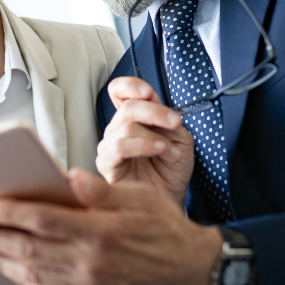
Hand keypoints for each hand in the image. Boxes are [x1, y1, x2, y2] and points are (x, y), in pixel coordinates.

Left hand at [0, 168, 222, 284]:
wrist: (185, 265)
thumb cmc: (161, 225)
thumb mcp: (135, 196)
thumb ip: (97, 190)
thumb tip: (67, 177)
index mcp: (101, 230)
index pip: (44, 221)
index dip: (12, 213)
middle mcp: (91, 261)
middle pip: (30, 250)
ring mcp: (88, 283)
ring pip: (33, 274)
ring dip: (2, 263)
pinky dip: (23, 281)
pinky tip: (9, 271)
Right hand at [96, 77, 193, 205]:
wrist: (172, 199)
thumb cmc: (173, 170)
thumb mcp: (178, 136)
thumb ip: (165, 117)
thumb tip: (153, 100)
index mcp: (133, 118)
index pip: (119, 91)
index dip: (130, 86)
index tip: (148, 92)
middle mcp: (118, 129)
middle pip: (127, 107)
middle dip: (155, 112)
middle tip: (175, 123)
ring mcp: (110, 147)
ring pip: (125, 126)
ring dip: (154, 136)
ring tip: (171, 151)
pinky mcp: (107, 165)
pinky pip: (118, 148)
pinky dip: (143, 145)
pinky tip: (160, 151)